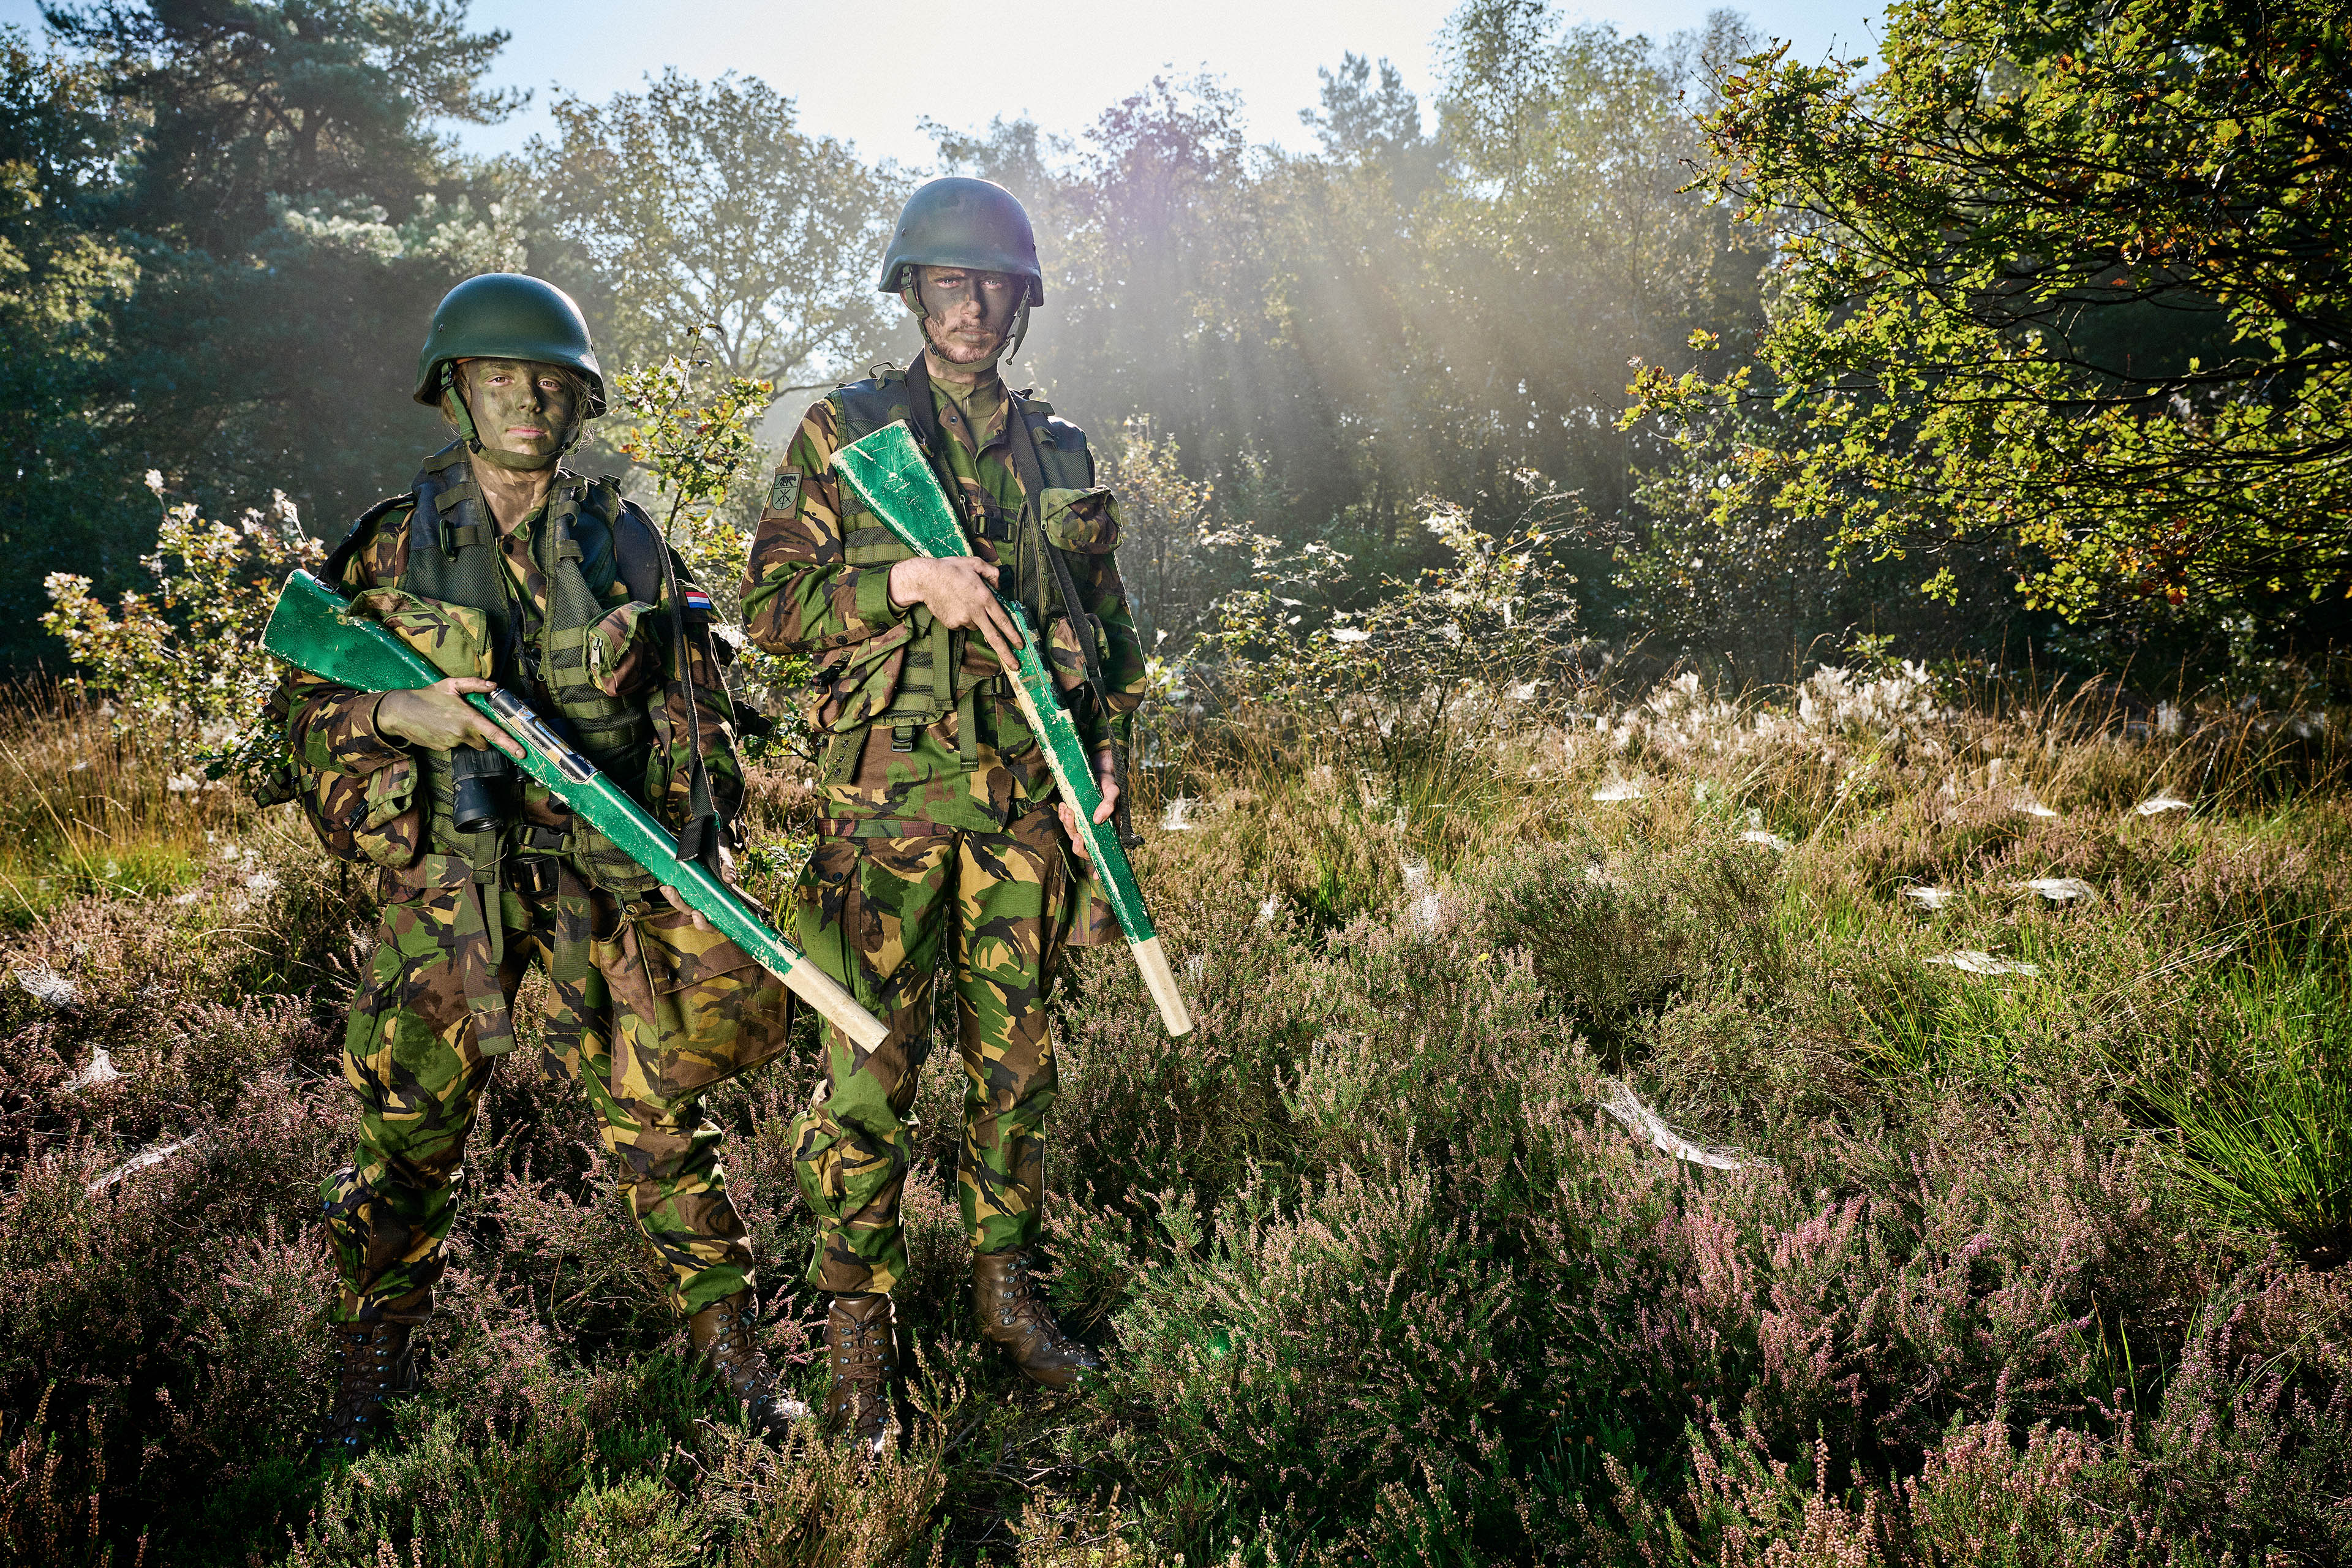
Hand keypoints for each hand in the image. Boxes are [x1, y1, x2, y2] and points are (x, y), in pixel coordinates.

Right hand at [376, 678, 521, 755]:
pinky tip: (441, 726)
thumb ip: (474, 684)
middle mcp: (461, 734)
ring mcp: (451, 743)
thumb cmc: (427, 696)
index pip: (493, 734)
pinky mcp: (442, 749)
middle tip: (472, 721)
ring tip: (450, 720)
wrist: (400, 711)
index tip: (521, 752)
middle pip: (483, 742)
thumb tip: (493, 685)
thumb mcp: (451, 685)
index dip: (509, 744)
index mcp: (467, 718)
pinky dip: (452, 737)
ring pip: (467, 743)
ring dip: (465, 735)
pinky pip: (454, 745)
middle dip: (483, 736)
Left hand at [659, 842, 733, 932]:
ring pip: (683, 906)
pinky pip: (677, 896)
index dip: (704, 924)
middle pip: (692, 914)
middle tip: (675, 894)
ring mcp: (695, 899)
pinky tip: (664, 887)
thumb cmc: (723, 862)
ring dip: (673, 899)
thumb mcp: (727, 863)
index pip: (712, 925)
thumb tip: (729, 878)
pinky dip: (669, 893)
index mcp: (719, 907)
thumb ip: (728, 870)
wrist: (714, 851)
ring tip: (667, 888)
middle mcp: (705, 906)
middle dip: (682, 905)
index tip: (697, 914)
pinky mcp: (685, 891)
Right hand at [889, 557, 1021, 669]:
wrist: (925, 579)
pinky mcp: (952, 624)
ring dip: (975, 619)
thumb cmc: (950, 569)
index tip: (1020, 645)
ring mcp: (963, 619)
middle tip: (1015, 665)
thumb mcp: (975, 563)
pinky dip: (962, 618)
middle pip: (994, 637)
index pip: (1003, 620)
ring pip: (976, 626)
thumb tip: (999, 586)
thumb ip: (992, 573)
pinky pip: (962, 624)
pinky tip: (954, 605)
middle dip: (1006, 653)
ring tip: (963, 601)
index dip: (1013, 634)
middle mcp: (976, 612)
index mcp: (984, 597)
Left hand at [1057, 749, 1120, 869]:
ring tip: (1067, 809)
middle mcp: (1098, 832)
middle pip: (1085, 848)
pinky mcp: (1076, 816)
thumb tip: (1098, 820)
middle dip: (1077, 840)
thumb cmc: (1109, 783)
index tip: (1096, 876)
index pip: (1106, 853)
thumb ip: (1109, 805)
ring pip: (1074, 835)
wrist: (1100, 769)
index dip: (1100, 867)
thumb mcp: (1113, 791)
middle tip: (1073, 821)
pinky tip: (1064, 806)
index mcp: (1111, 832)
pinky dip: (1063, 816)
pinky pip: (1067, 822)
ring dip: (1068, 824)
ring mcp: (1085, 825)